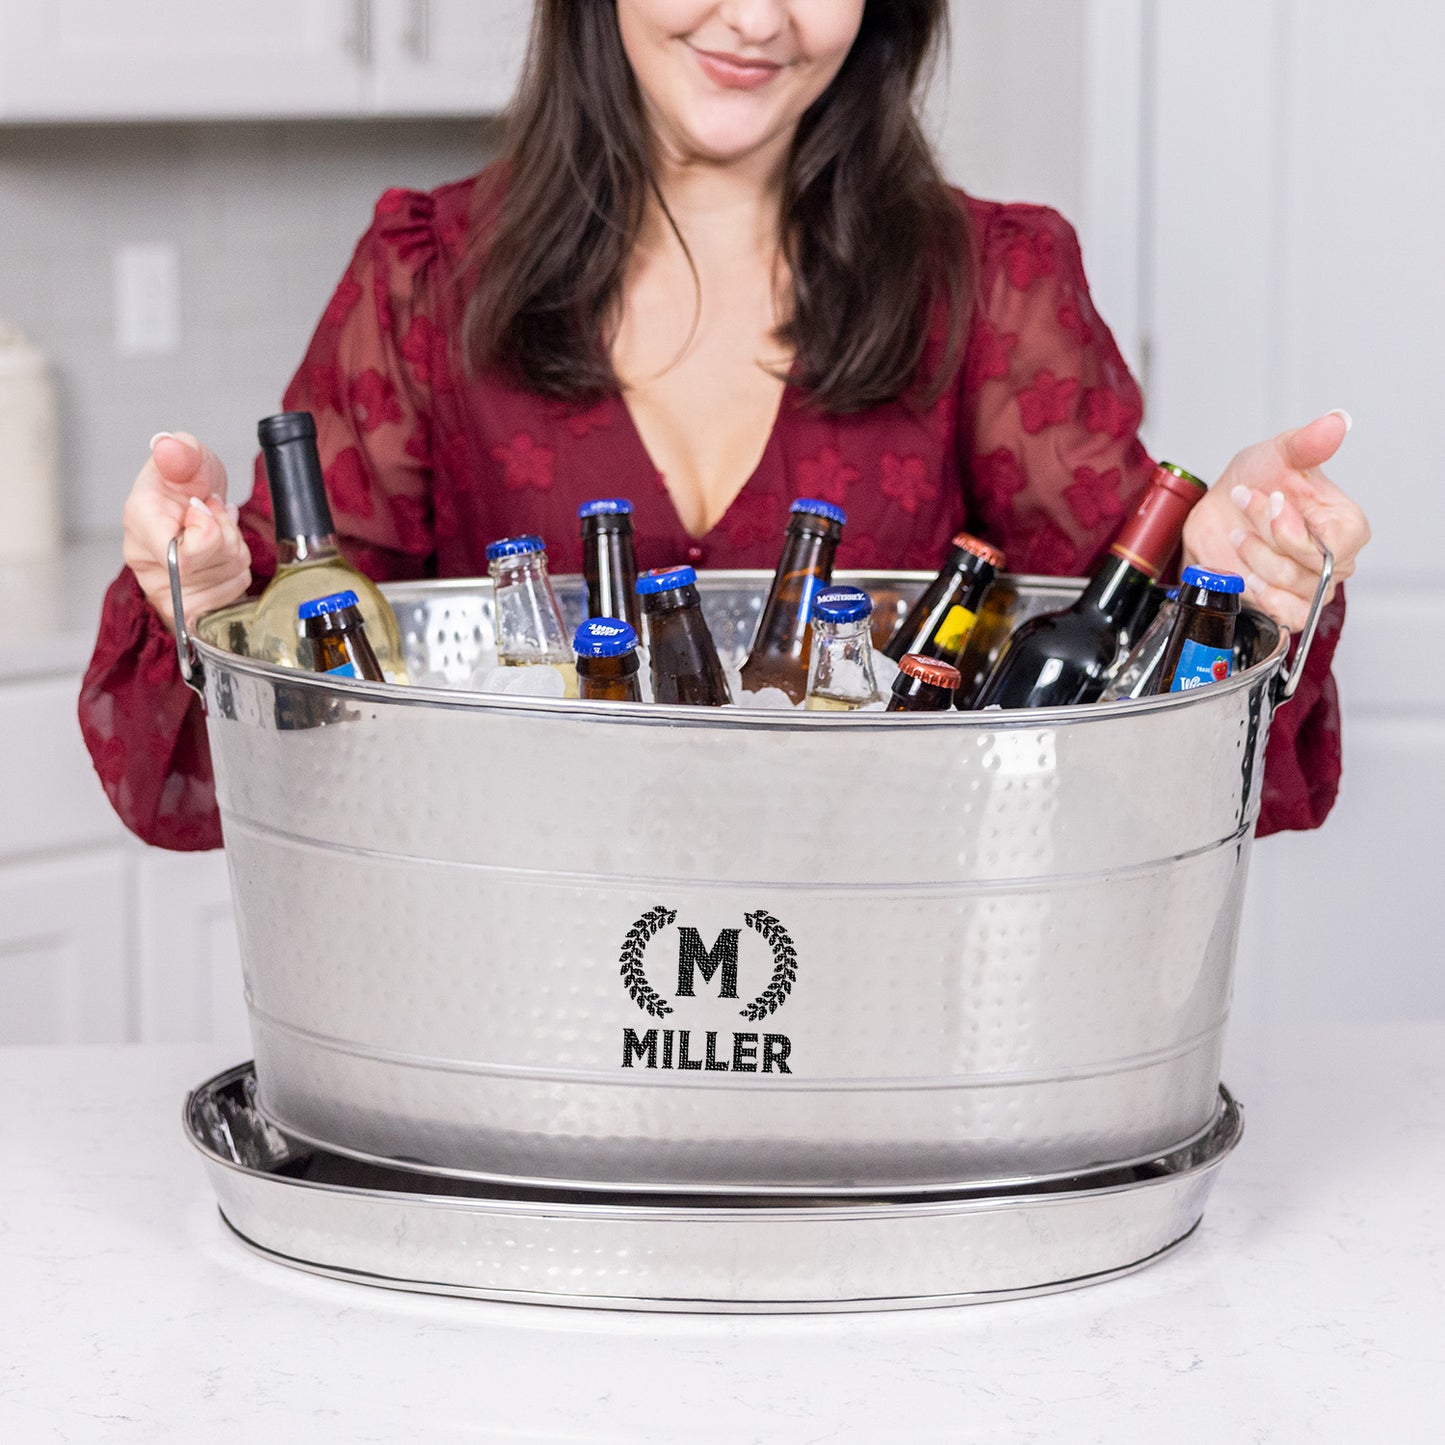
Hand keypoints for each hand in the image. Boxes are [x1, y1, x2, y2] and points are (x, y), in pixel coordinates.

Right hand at [122, 431, 250, 629]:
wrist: (193, 506)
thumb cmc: (185, 485)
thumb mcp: (187, 457)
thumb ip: (180, 451)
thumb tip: (167, 447)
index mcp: (139, 523)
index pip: (182, 554)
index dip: (209, 529)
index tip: (203, 505)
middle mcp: (146, 561)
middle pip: (212, 562)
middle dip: (227, 532)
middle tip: (212, 513)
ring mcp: (166, 589)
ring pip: (230, 574)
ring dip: (235, 547)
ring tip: (214, 530)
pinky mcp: (190, 607)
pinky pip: (236, 589)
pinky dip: (237, 566)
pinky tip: (219, 550)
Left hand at [1182, 410, 1369, 632]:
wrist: (1222, 507)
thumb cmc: (1258, 481)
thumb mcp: (1278, 453)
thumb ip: (1306, 443)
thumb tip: (1336, 423)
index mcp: (1345, 525)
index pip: (1334, 544)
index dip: (1293, 526)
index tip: (1272, 499)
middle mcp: (1334, 562)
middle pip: (1305, 566)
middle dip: (1264, 533)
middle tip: (1245, 503)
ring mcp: (1309, 587)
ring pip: (1288, 589)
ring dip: (1254, 559)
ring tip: (1237, 532)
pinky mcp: (1284, 605)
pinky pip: (1287, 617)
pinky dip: (1262, 597)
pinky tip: (1244, 574)